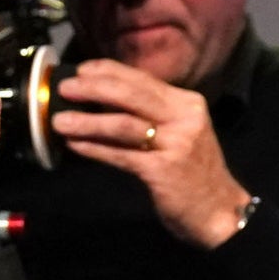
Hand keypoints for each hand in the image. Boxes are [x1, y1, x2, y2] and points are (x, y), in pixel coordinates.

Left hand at [51, 59, 254, 249]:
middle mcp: (184, 117)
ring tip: (59, 121)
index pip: (142, 79)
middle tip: (64, 88)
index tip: (81, 69)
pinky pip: (121, 155)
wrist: (219, 210)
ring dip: (87, 121)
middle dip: (94, 88)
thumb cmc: (191, 173)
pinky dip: (95, 149)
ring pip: (124, 124)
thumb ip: (148, 115)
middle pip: (132, 94)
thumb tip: (101, 101)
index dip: (109, 71)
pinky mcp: (164, 170)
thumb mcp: (176, 134)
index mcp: (186, 103)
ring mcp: (176, 142)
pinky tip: (74, 145)